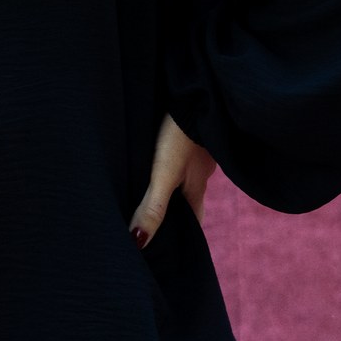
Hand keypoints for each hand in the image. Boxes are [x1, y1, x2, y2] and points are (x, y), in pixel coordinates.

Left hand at [129, 112, 216, 247]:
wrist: (196, 95)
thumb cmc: (180, 136)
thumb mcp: (164, 175)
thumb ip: (153, 207)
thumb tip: (139, 242)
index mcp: (198, 189)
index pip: (195, 221)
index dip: (187, 235)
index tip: (175, 245)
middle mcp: (201, 173)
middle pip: (189, 198)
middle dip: (176, 210)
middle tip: (157, 218)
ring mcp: (198, 152)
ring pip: (186, 175)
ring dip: (173, 184)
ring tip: (152, 188)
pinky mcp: (191, 134)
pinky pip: (183, 153)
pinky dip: (173, 161)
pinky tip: (159, 155)